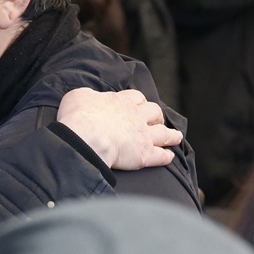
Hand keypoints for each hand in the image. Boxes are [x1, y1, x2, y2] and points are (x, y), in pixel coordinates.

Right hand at [57, 88, 182, 169]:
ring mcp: (143, 136)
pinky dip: (166, 156)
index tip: (138, 104)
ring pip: (164, 134)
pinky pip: (161, 156)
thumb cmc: (79, 116)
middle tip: (157, 120)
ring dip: (171, 135)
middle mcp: (136, 116)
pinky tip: (169, 157)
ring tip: (175, 136)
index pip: (136, 97)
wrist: (85, 138)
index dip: (139, 101)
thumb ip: (88, 95)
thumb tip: (90, 98)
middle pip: (155, 112)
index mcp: (121, 102)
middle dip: (157, 116)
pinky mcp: (145, 155)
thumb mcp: (78, 96)